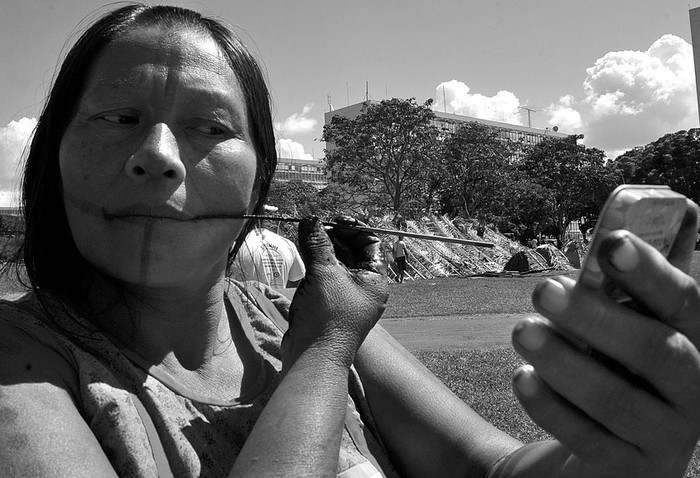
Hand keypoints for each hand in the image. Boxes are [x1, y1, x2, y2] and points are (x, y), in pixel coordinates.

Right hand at [283, 216, 387, 369]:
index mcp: (374, 279)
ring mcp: (347, 296)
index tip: (330, 219)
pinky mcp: (329, 303)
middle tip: (313, 226)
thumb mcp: (323, 273)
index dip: (352, 227)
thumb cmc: (327, 316)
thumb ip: (317, 243)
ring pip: (337, 263)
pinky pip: (325, 276)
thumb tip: (309, 219)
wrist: (313, 356)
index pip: (370, 242)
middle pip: (352, 250)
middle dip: (333, 236)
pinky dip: (316, 263)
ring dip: (322, 249)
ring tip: (305, 237)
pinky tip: (302, 254)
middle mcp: (365, 287)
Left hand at [509, 200, 699, 476]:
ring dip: (565, 360)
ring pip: (620, 400)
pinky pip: (589, 439)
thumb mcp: (624, 327)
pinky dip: (552, 405)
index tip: (610, 241)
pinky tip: (521, 377)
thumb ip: (634, 283)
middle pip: (657, 353)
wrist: (605, 457)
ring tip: (522, 329)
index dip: (651, 271)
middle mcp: (693, 392)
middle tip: (543, 288)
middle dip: (597, 317)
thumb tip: (655, 210)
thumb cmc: (614, 372)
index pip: (687, 303)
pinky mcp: (629, 471)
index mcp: (694, 343)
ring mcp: (665, 438)